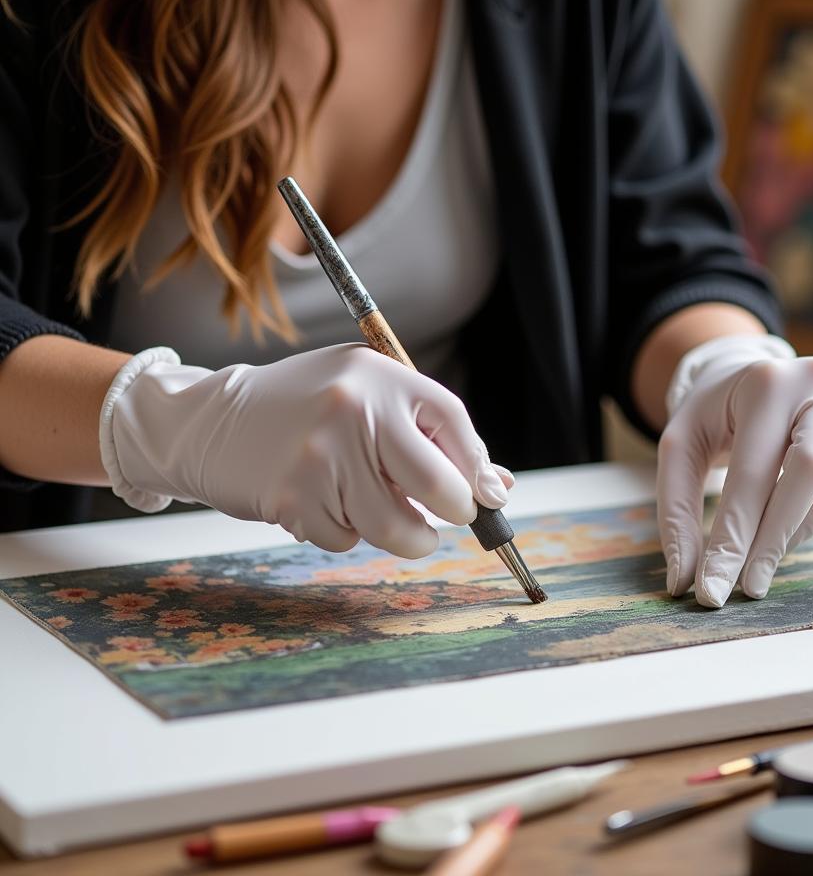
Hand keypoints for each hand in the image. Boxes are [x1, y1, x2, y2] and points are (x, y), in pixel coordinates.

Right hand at [101, 344, 512, 557]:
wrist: (214, 420)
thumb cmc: (307, 408)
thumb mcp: (365, 396)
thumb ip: (428, 434)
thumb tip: (497, 488)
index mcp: (379, 375)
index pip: (452, 422)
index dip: (477, 466)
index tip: (484, 494)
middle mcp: (354, 409)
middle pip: (437, 486)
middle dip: (455, 513)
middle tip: (446, 518)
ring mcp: (322, 456)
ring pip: (395, 525)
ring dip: (407, 537)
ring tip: (397, 522)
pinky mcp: (295, 497)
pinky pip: (347, 539)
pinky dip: (346, 533)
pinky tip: (325, 502)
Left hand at [657, 334, 812, 607]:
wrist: (747, 369)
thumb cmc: (715, 416)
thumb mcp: (681, 445)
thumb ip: (676, 509)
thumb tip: (681, 580)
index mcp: (761, 385)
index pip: (750, 474)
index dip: (732, 538)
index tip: (713, 592)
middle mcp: (812, 379)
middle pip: (807, 468)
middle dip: (775, 535)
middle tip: (749, 587)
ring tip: (774, 556)